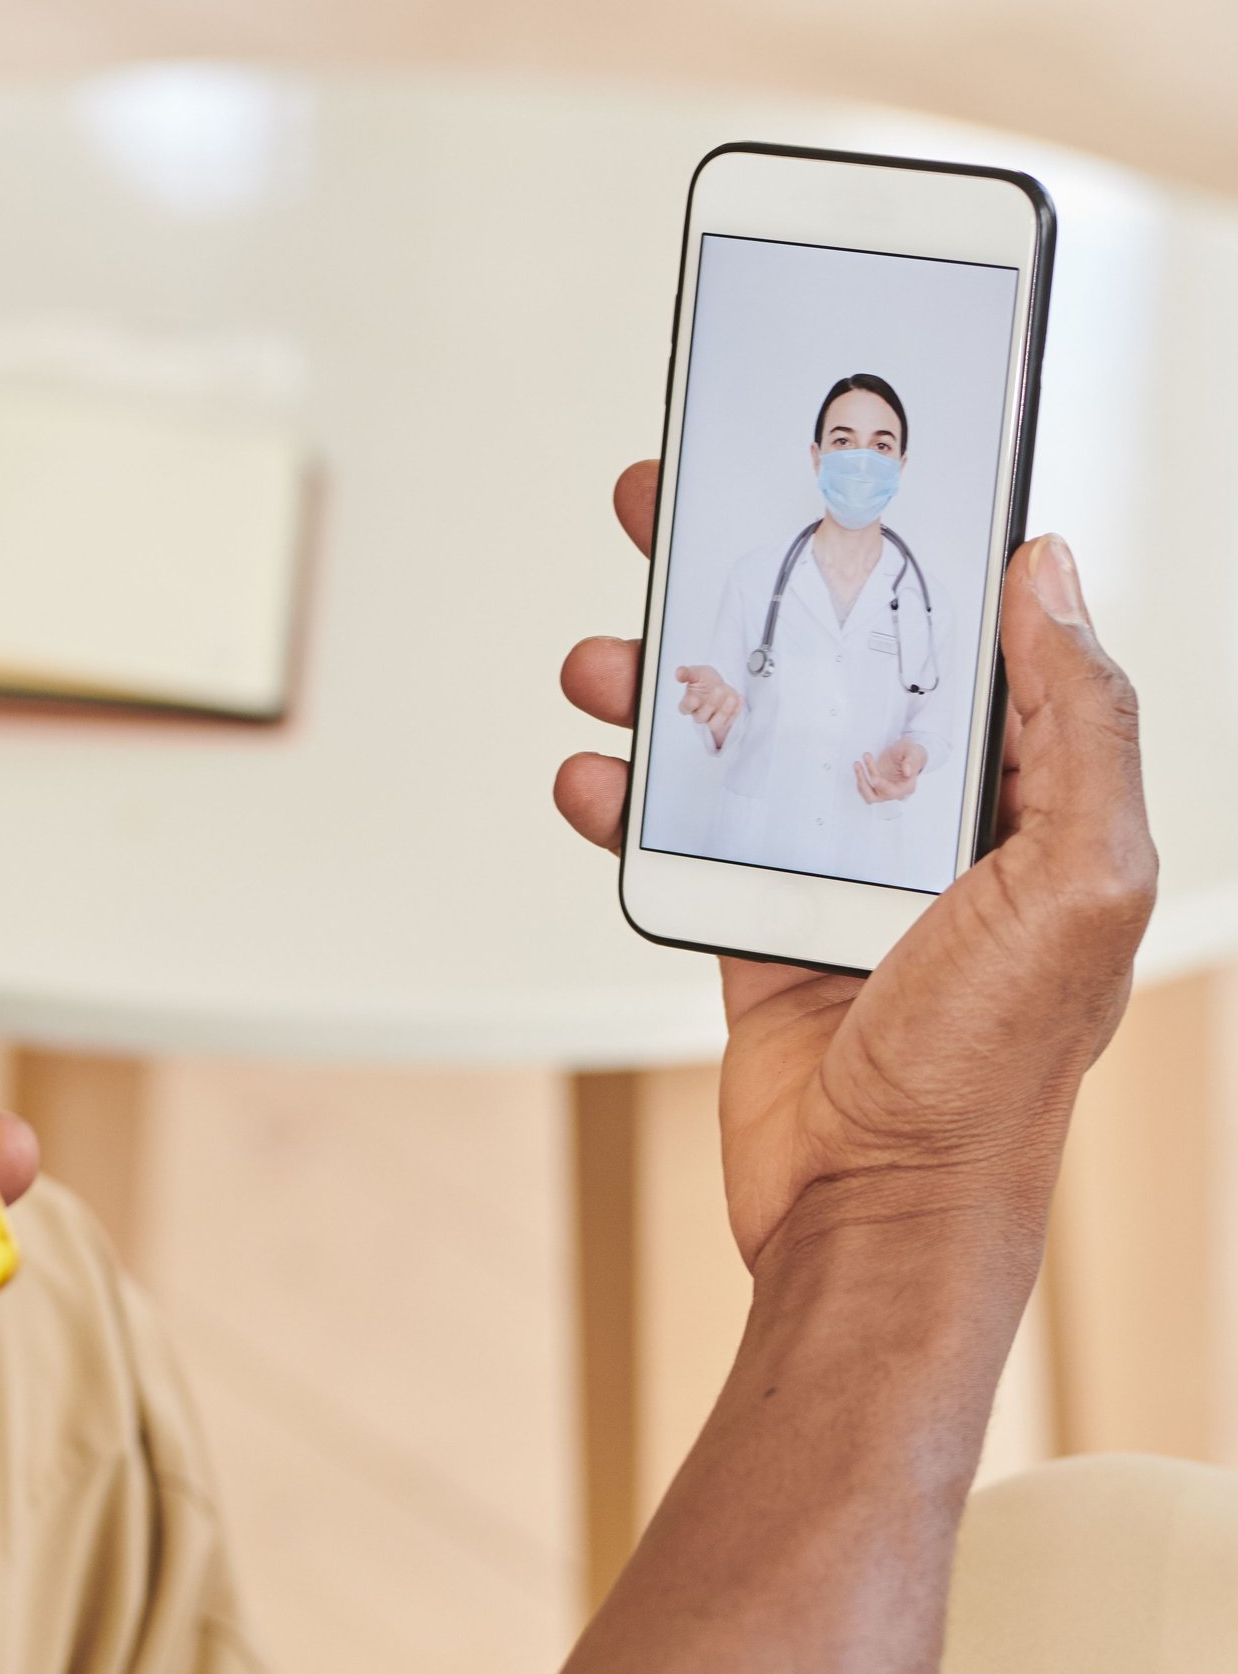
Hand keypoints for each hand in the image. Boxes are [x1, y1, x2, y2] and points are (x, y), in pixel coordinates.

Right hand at [556, 463, 1153, 1267]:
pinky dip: (623, 797)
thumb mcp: (1081, 877)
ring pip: (738, 732)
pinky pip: (680, 835)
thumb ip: (1076, 720)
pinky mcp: (757, 930)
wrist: (879, 1217)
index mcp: (1028, 792)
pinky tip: (592, 775)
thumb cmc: (992, 1071)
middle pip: (828, 654)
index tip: (833, 457)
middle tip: (673, 502)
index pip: (967, 623)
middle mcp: (935, 820)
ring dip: (660, 681)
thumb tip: (1050, 569)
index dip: (905, 534)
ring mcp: (838, 872)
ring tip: (604, 657)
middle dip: (747, 574)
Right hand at [674, 660, 743, 745]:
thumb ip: (687, 673)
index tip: (695, 698)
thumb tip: (678, 672)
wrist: (719, 683)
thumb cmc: (705, 680)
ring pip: (715, 725)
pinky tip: (739, 698)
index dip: (689, 705)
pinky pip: (731, 721)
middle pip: (701, 717)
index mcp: (688, 703)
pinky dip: (736, 710)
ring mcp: (712, 719)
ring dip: (724, 712)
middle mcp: (699, 713)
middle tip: (718, 689)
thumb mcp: (697, 672)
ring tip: (731, 697)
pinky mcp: (725, 721)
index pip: (684, 708)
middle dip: (711, 704)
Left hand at [855, 738, 926, 803]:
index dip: (882, 786)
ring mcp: (884, 791)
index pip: (893, 792)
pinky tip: (859, 766)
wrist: (907, 753)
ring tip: (857, 764)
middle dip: (865, 783)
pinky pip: (865, 788)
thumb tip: (907, 771)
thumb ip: (911, 761)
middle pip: (876, 797)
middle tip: (859, 765)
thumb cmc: (912, 754)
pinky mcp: (876, 786)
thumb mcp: (914, 753)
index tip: (873, 777)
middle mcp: (895, 792)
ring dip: (860, 780)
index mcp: (907, 787)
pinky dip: (860, 777)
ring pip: (868, 795)